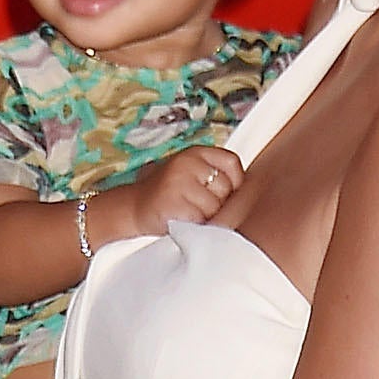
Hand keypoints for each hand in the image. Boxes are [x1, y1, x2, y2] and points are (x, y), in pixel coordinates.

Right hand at [97, 146, 243, 242]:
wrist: (132, 208)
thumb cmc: (168, 195)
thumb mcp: (190, 174)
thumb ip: (214, 174)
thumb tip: (246, 191)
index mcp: (195, 153)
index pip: (231, 163)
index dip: (234, 182)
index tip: (224, 194)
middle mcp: (187, 163)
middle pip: (225, 188)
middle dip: (217, 203)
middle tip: (198, 206)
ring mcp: (179, 182)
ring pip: (214, 207)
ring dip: (206, 217)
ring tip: (188, 213)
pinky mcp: (173, 203)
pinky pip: (200, 220)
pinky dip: (195, 226)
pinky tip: (182, 220)